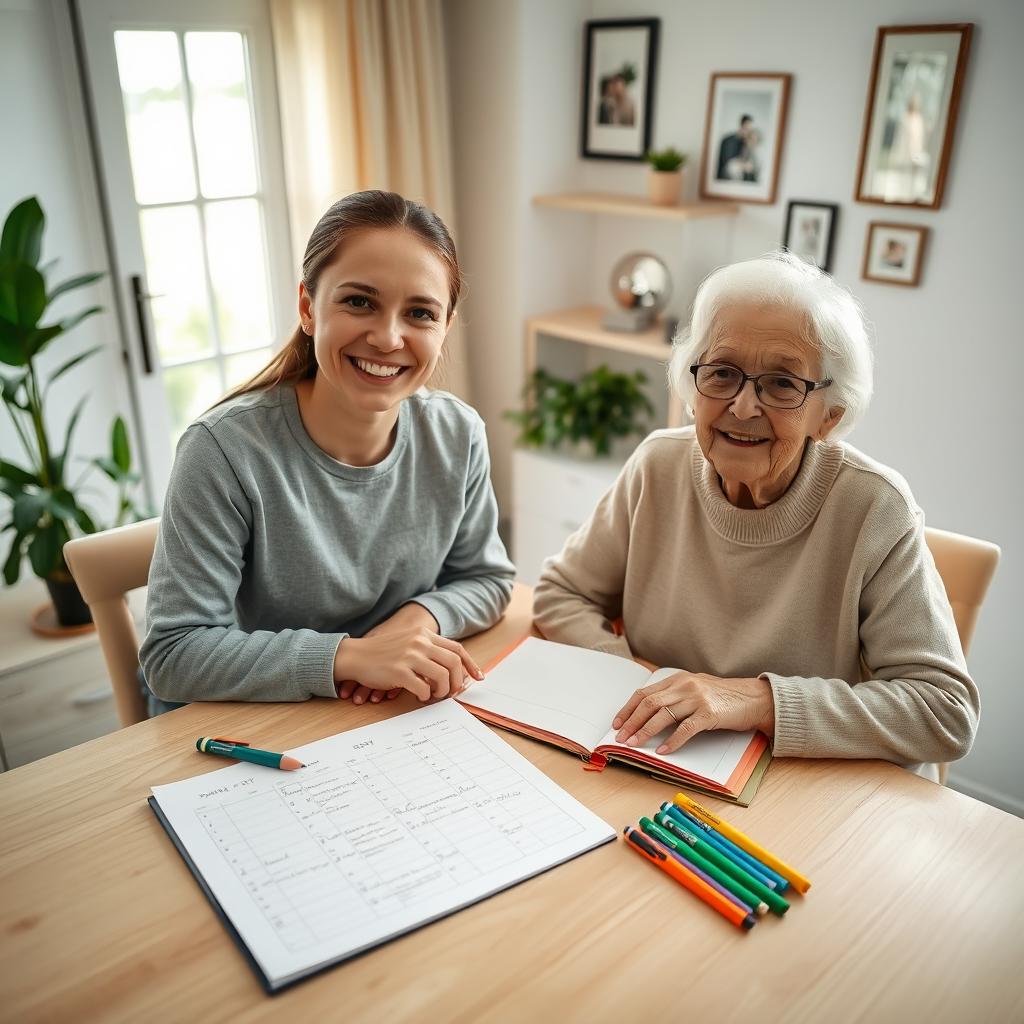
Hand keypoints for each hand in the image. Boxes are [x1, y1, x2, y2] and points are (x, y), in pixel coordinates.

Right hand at [334, 607, 481, 703]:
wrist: (355, 655)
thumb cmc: (382, 653)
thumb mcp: (408, 642)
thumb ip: (428, 649)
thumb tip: (451, 669)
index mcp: (424, 634)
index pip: (457, 648)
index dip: (471, 665)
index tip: (478, 678)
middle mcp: (420, 642)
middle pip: (454, 663)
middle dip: (458, 681)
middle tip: (452, 692)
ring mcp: (410, 656)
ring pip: (442, 676)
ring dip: (443, 691)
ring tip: (435, 696)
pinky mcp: (399, 671)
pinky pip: (423, 688)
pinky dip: (426, 696)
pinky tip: (420, 696)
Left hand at [611, 671, 774, 754]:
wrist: (754, 698)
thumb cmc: (724, 697)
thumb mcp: (695, 689)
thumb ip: (675, 696)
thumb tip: (649, 715)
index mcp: (678, 680)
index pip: (645, 693)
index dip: (628, 708)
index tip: (617, 723)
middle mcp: (684, 685)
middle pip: (649, 703)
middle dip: (631, 721)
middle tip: (621, 737)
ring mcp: (697, 698)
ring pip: (663, 715)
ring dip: (645, 732)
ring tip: (634, 744)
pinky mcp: (709, 713)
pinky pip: (685, 729)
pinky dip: (672, 741)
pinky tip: (663, 750)